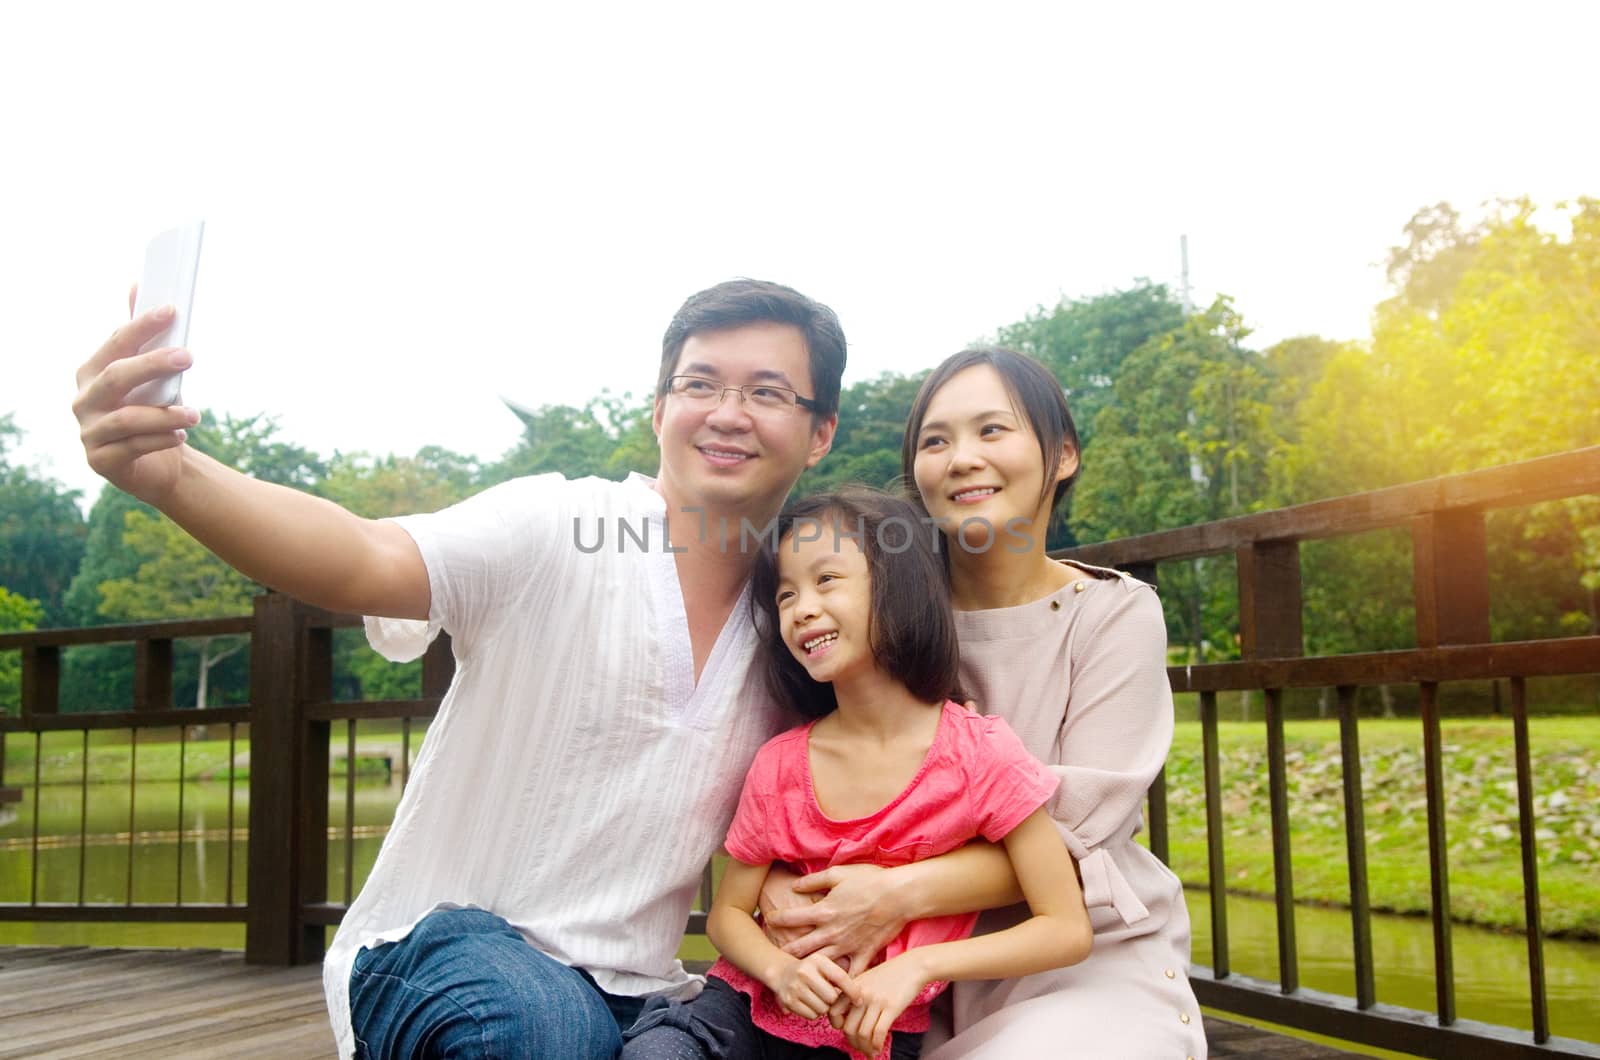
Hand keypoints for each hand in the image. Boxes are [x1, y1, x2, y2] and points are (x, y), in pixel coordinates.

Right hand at [72, 295, 200, 504]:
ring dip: (164, 414)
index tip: (172, 311)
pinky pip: (133, 448)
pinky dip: (160, 439)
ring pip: (126, 418)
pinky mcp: (100, 460)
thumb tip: (137, 284)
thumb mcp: (148, 373)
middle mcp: (84, 400)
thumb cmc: (150, 410)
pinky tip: (181, 435)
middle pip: (116, 377)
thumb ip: (139, 336)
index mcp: (92, 372)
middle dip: (153, 364)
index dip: (141, 326)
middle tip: (189, 356)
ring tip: (196, 414)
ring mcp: (89, 431)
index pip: (115, 344)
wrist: (156, 464)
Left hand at [765, 863, 902, 972]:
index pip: (791, 918)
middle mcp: (831, 932)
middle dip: (785, 951)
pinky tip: (832, 988)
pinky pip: (849, 973)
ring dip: (808, 968)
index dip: (776, 919)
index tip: (768, 919)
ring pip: (820, 963)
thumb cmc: (869, 881)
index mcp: (823, 910)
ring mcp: (847, 946)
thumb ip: (814, 881)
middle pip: (800, 946)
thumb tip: (794, 886)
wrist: (898, 896)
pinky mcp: (863, 954)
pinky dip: (840, 982)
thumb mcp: (838, 874)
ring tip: (797, 973)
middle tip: (774, 954)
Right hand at [772, 951, 857, 1021]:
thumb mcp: (824, 966)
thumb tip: (859, 998)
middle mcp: (805, 972)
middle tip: (829, 996)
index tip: (859, 1000)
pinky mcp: (789, 1001)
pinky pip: (812, 1015)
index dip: (852, 991)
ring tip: (818, 998)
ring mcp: (795, 987)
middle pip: (831, 997)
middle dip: (833, 1000)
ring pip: (822, 1009)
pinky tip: (810, 1003)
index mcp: (818, 960)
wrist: (782, 973)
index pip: (840, 977)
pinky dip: (814, 1013)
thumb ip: (841, 977)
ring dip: (824, 1007)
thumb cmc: (812, 971)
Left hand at [832, 953, 927, 1057]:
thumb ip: (855, 995)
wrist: (913, 966)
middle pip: (848, 1028)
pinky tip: (879, 1048)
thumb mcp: (867, 979)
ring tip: (871, 1052)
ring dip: (866, 1048)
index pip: (834, 1013)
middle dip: (854, 1043)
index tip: (847, 1030)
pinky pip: (879, 1032)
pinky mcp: (891, 1007)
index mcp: (852, 987)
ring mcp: (876, 1000)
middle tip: (861, 1047)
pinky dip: (877, 1045)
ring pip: (863, 1034)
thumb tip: (848, 1018)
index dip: (838, 1026)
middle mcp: (861, 994)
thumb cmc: (891, 974)